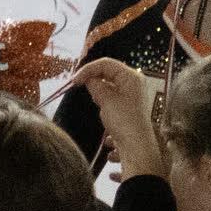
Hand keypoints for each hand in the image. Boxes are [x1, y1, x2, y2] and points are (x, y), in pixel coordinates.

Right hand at [69, 60, 163, 178]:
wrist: (136, 146)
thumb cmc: (124, 121)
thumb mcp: (106, 99)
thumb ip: (95, 85)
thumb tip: (88, 79)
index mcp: (131, 77)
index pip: (106, 63)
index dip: (88, 69)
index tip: (74, 81)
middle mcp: (133, 83)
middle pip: (108, 73)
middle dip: (93, 79)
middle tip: (79, 87)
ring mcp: (131, 96)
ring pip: (109, 86)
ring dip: (98, 92)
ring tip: (96, 103)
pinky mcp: (127, 107)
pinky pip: (112, 98)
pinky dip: (103, 103)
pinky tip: (103, 112)